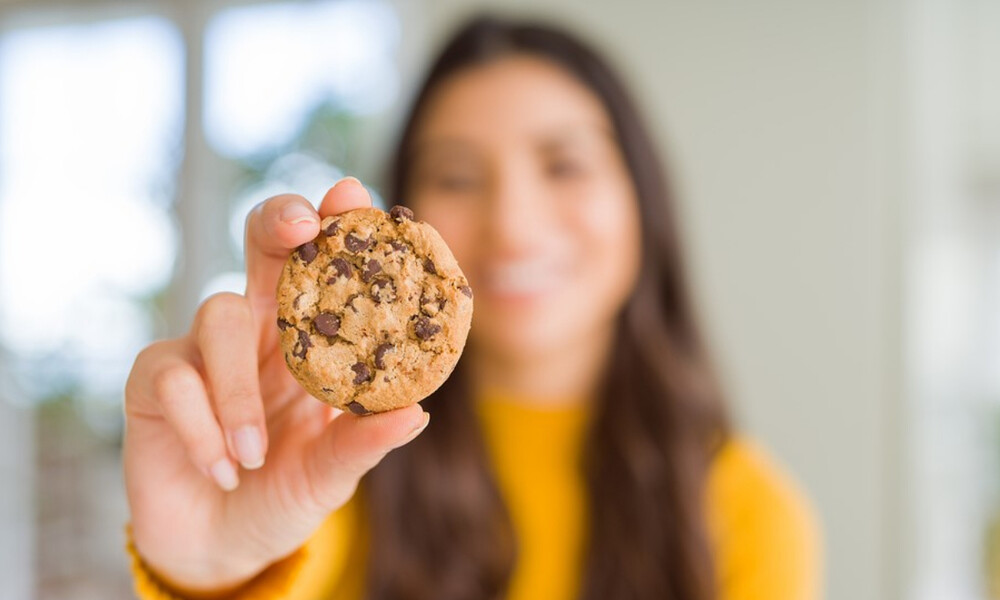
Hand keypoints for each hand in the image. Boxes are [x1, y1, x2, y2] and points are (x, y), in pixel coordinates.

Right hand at [123, 178, 428, 594]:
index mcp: (310, 338)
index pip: (324, 266)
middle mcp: (259, 327)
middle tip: (300, 224)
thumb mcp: (331, 472)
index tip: (353, 195)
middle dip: (279, 220)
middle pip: (262, 244)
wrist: (221, 544)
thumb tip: (416, 414)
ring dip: (240, 388)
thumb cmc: (284, 492)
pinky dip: (202, 425)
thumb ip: (363, 443)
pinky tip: (222, 469)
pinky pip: (174, 377)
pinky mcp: (154, 379)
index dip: (336, 225)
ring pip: (218, 313)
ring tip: (254, 454)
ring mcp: (203, 346)